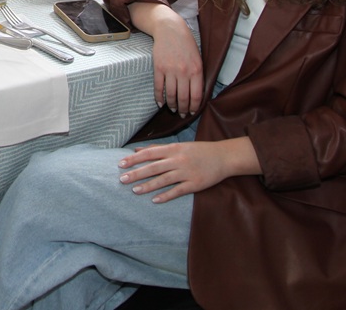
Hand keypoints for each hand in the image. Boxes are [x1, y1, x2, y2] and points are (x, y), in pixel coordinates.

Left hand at [118, 138, 258, 202]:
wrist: (224, 157)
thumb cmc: (198, 150)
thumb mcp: (178, 145)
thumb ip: (158, 148)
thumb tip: (137, 149)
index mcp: (174, 149)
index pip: (149, 153)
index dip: (134, 159)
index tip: (121, 164)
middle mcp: (178, 160)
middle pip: (154, 167)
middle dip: (136, 173)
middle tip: (122, 179)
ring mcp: (187, 172)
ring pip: (164, 180)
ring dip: (148, 186)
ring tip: (134, 191)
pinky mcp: (195, 184)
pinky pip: (178, 191)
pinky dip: (166, 196)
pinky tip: (155, 200)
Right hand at [150, 14, 203, 116]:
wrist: (170, 30)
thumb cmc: (186, 44)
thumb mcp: (198, 58)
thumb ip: (197, 75)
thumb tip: (195, 94)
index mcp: (197, 70)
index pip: (196, 95)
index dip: (194, 107)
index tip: (191, 112)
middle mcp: (184, 72)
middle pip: (183, 98)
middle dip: (183, 109)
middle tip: (181, 114)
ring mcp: (170, 70)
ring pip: (171, 95)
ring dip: (172, 105)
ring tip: (172, 109)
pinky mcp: (158, 68)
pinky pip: (159, 87)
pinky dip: (159, 98)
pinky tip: (160, 103)